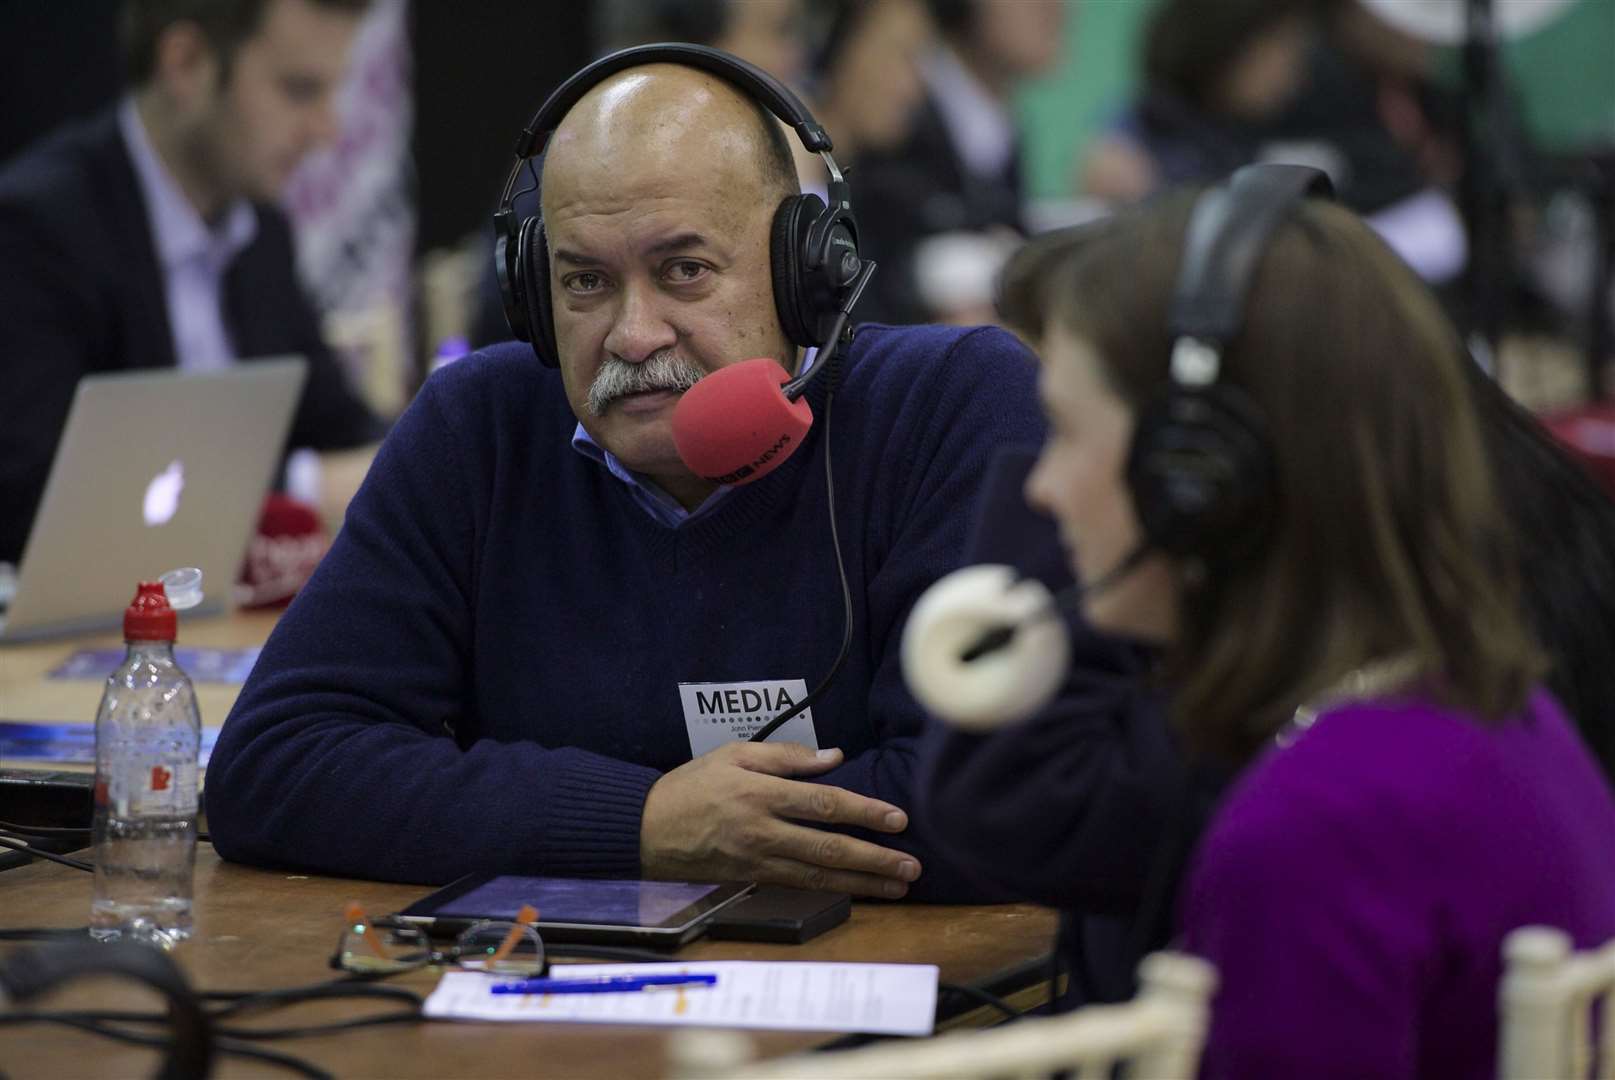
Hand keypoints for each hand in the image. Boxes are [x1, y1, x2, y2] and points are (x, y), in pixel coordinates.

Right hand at [639, 742, 921, 898]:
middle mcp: (762, 831)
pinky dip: (833, 891)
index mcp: (759, 793)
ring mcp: (757, 860)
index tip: (897, 818)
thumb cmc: (692, 785)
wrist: (646, 829)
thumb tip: (833, 757)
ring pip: (820, 875)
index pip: (822, 804)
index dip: (863, 812)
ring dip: (863, 882)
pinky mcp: (751, 879)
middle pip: (828, 847)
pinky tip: (860, 891)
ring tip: (899, 885)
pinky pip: (800, 886)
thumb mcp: (734, 754)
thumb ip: (786, 756)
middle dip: (874, 857)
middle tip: (912, 864)